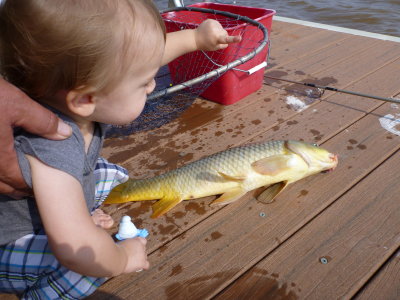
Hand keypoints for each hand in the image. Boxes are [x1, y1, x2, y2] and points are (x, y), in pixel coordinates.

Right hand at [0, 78, 71, 195]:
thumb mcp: (16, 104)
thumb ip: (41, 121)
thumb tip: (64, 134)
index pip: (16, 180)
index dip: (30, 184)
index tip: (40, 186)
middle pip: (0, 185)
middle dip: (15, 187)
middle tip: (30, 184)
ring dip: (2, 180)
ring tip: (14, 175)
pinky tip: (0, 159)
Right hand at [119, 237, 149, 272]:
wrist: (116, 257)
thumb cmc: (115, 250)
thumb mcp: (121, 243)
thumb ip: (126, 244)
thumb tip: (124, 247)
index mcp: (137, 240)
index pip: (142, 240)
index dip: (139, 244)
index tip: (134, 247)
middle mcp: (142, 247)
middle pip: (143, 249)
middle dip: (138, 252)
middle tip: (131, 256)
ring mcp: (143, 255)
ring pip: (144, 257)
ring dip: (140, 259)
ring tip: (132, 262)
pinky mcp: (142, 263)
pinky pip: (146, 265)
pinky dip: (144, 266)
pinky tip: (140, 267)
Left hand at [195, 19, 241, 50]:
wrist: (195, 38)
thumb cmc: (206, 45)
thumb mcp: (215, 48)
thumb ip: (223, 45)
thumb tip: (228, 42)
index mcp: (217, 38)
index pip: (227, 39)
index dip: (234, 39)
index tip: (240, 38)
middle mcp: (215, 30)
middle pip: (225, 32)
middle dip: (222, 35)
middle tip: (215, 39)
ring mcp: (213, 24)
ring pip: (221, 28)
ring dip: (218, 31)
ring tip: (211, 34)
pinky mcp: (210, 20)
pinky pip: (217, 24)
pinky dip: (215, 27)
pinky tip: (210, 30)